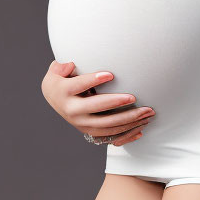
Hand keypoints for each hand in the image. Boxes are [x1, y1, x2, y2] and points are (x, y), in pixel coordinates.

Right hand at [40, 60, 154, 146]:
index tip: (111, 74)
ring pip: (107, 125)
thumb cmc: (60, 78)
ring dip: (128, 119)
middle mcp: (73, 110)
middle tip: (133, 97)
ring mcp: (82, 124)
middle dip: (116, 103)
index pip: (80, 85)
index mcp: (64, 92)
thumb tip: (70, 64)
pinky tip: (141, 128)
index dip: (94, 80)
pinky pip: (111, 135)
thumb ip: (62, 65)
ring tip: (146, 112)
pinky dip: (127, 133)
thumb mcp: (56, 69)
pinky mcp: (90, 131)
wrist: (54, 98)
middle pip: (96, 108)